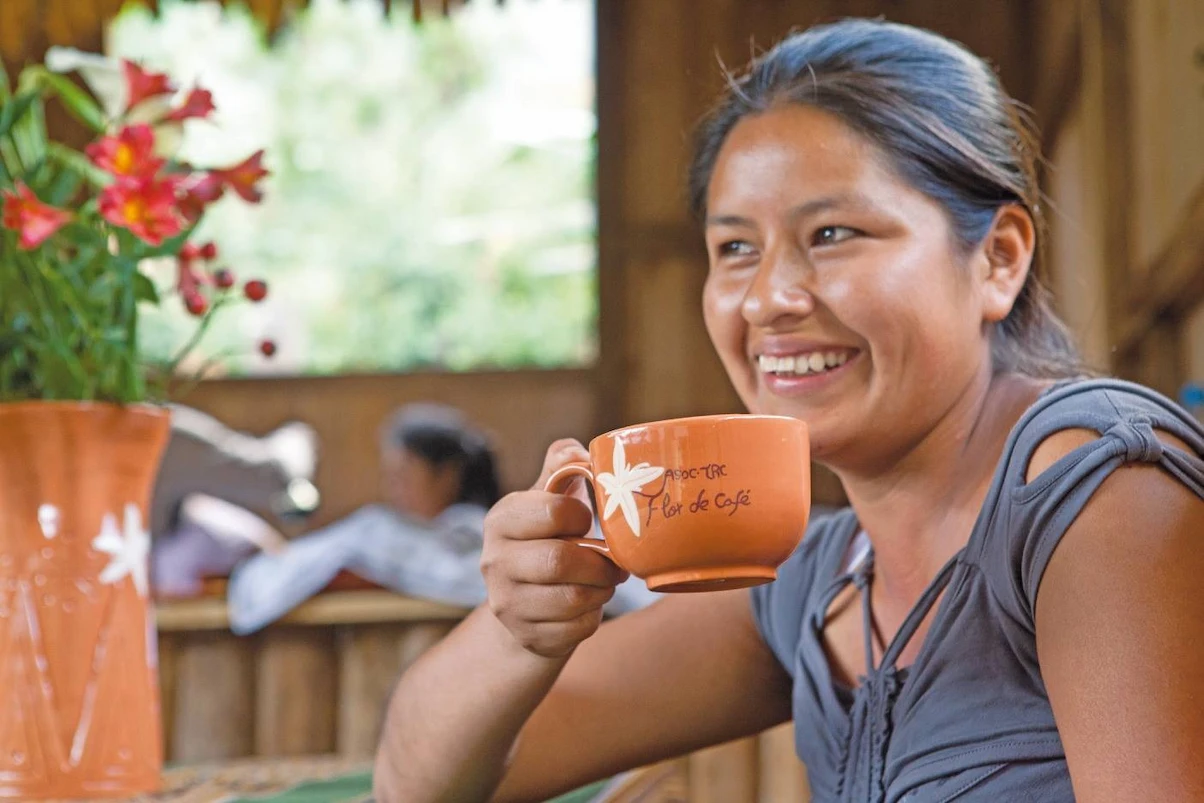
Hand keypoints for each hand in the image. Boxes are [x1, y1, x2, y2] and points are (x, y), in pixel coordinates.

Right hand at [481, 439, 628, 658]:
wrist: (525, 602)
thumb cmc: (546, 538)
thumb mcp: (548, 498)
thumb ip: (562, 467)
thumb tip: (579, 453)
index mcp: (501, 519)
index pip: (553, 511)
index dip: (583, 516)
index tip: (589, 522)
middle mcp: (494, 562)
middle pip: (560, 560)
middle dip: (599, 562)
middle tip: (614, 562)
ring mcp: (506, 604)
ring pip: (573, 599)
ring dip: (601, 589)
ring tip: (604, 581)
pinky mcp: (527, 636)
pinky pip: (576, 629)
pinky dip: (593, 617)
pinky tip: (587, 605)